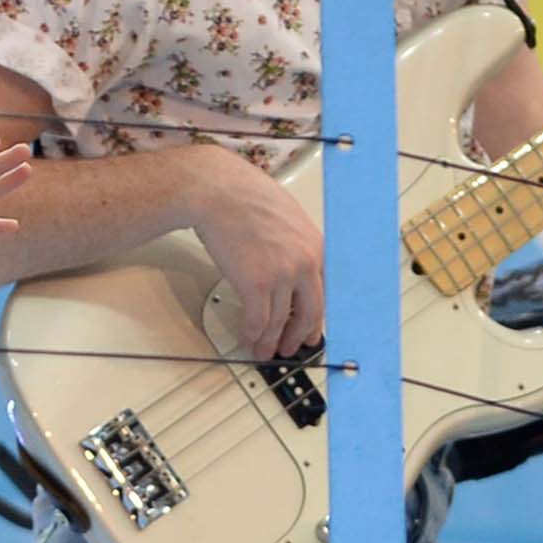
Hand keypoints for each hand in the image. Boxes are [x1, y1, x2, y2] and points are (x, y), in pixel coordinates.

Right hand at [192, 145, 324, 361]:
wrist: (218, 191)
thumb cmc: (245, 196)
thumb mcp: (288, 218)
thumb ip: (296, 246)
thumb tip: (291, 270)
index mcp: (317, 247)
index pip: (325, 293)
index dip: (316, 317)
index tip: (311, 330)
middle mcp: (305, 263)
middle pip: (310, 314)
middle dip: (299, 336)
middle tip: (291, 347)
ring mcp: (281, 275)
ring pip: (280, 322)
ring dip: (271, 342)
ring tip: (264, 350)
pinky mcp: (255, 284)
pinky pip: (257, 321)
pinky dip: (252, 335)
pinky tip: (248, 339)